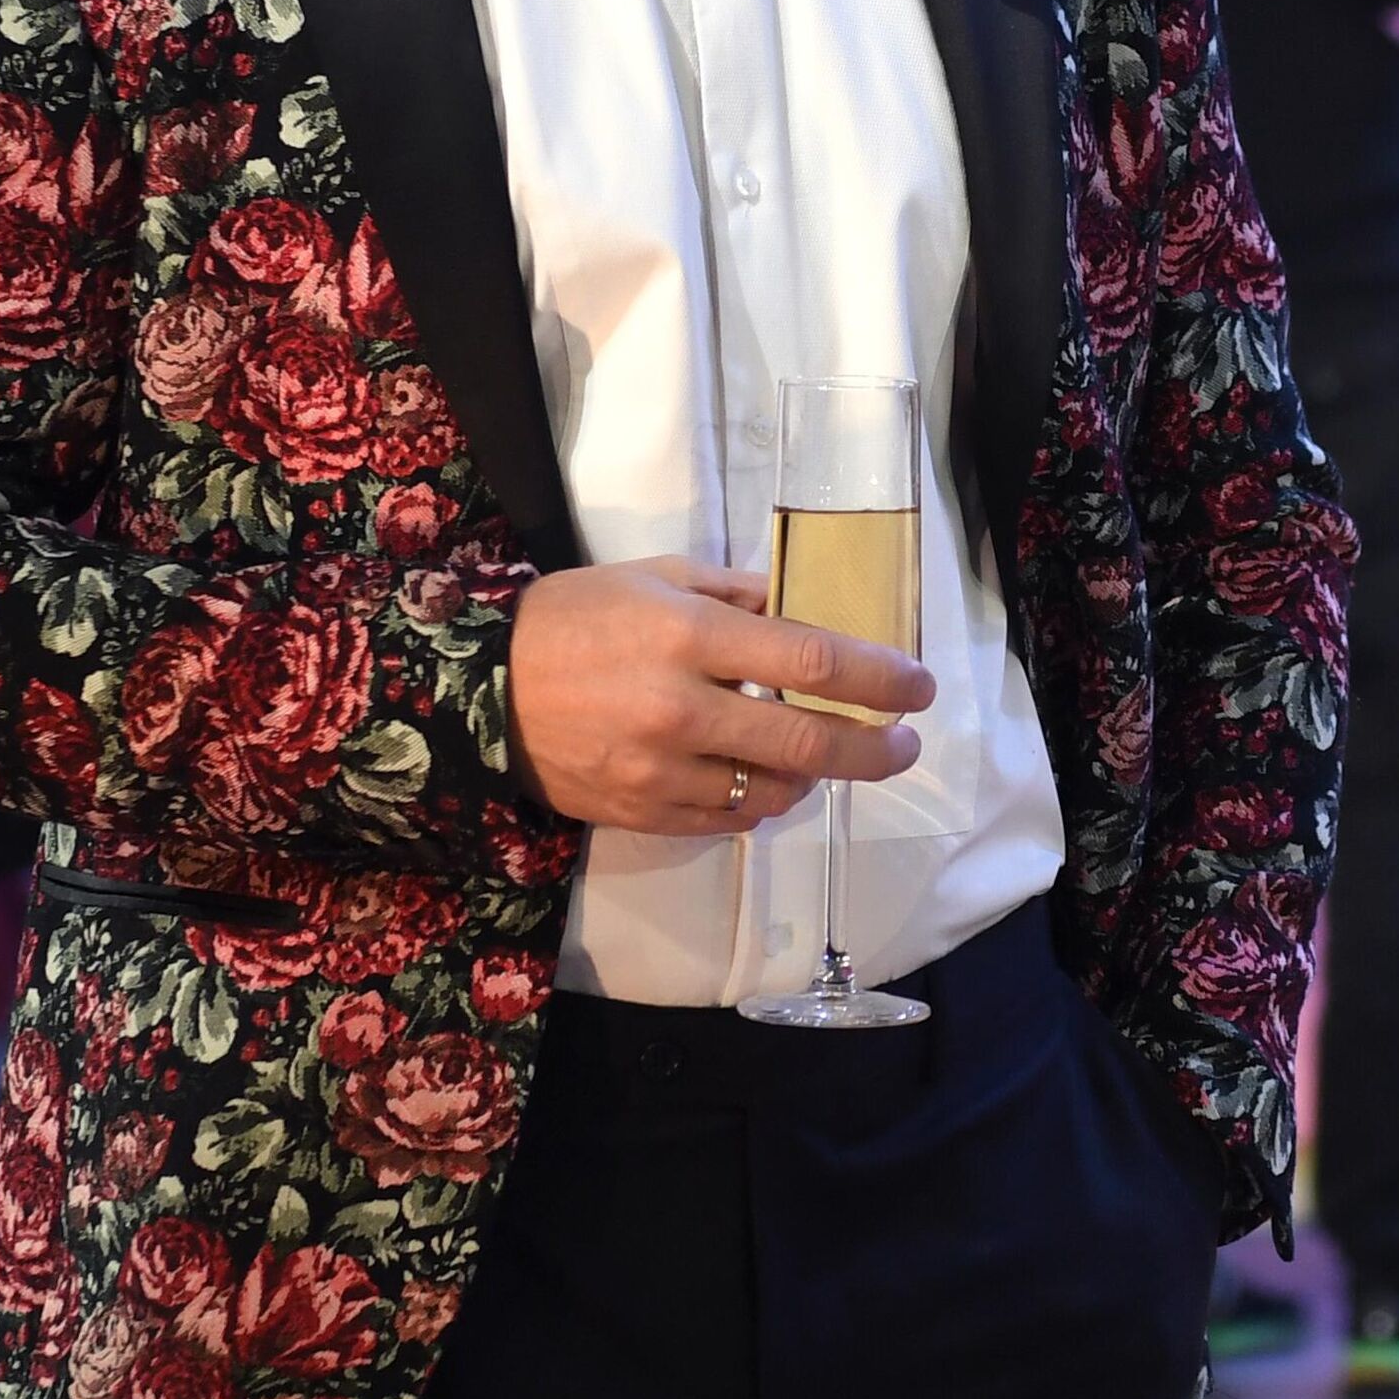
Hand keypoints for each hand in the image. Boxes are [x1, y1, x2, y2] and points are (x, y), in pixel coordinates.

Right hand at [505, 556, 934, 835]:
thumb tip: (803, 608)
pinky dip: (762, 802)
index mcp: (689, 636)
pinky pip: (729, 820)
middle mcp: (683, 708)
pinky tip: (768, 779)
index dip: (877, 675)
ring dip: (815, 777)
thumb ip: (735, 593)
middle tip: (903, 742)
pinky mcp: (644, 814)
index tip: (917, 685)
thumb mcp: (655, 578)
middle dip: (873, 746)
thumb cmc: (572, 616)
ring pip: (773, 790)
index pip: (810, 658)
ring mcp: (663, 771)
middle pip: (809, 739)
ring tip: (826, 758)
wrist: (480, 689)